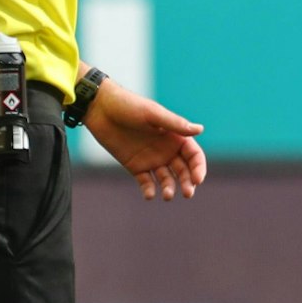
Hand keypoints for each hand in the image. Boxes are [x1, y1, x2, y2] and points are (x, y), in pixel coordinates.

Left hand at [83, 78, 206, 201]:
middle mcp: (167, 150)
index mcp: (175, 136)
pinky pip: (146, 182)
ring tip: (166, 195)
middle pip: (183, 170)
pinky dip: (149, 190)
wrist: (101, 109)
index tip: (197, 180)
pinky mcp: (135, 166)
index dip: (198, 168)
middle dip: (187, 182)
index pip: (193, 155)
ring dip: (169, 188)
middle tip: (187, 193)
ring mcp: (151, 159)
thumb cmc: (129, 106)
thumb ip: (175, 124)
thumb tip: (200, 129)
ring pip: (166, 179)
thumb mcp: (153, 114)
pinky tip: (149, 195)